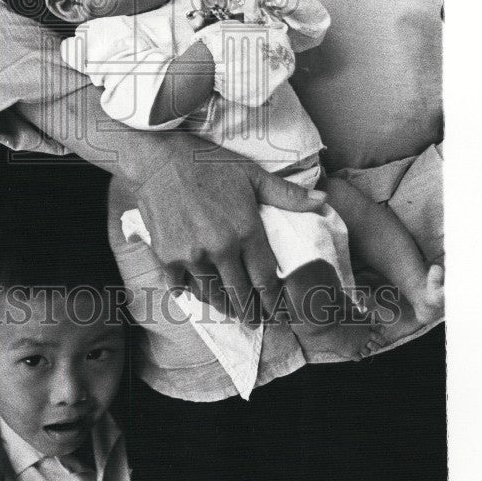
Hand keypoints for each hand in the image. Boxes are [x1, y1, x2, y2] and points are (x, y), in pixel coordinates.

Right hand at [134, 159, 324, 325]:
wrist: (158, 158)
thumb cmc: (206, 162)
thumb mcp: (251, 174)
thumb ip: (286, 194)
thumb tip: (323, 201)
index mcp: (246, 231)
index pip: (266, 279)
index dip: (273, 301)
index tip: (278, 314)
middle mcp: (221, 249)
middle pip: (240, 294)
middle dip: (250, 312)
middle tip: (255, 322)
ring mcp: (192, 256)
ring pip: (212, 294)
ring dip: (222, 306)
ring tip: (229, 312)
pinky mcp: (167, 256)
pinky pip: (181, 286)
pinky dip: (189, 292)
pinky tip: (194, 293)